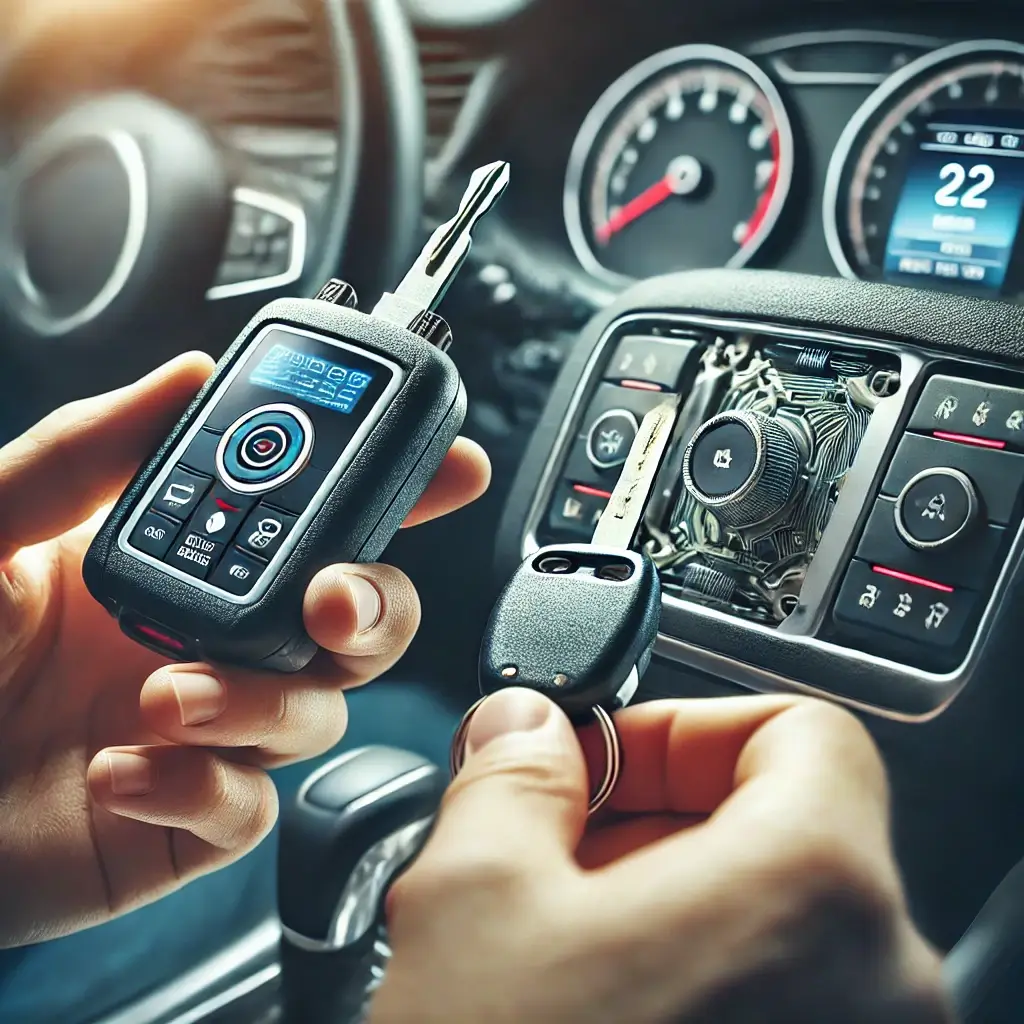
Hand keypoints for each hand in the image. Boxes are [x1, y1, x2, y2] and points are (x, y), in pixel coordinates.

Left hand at [0, 353, 489, 947]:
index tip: (451, 466)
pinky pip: (250, 808)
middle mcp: (213, 641)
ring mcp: (210, 731)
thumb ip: (85, 452)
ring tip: (167, 694)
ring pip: (319, 711)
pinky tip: (124, 771)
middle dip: (374, 602)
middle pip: (357, 618)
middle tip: (332, 599)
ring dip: (263, 700)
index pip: (317, 516)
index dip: (398, 491)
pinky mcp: (189, 820)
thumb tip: (188, 376)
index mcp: (184, 561)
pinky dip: (205, 788)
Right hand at [373, 690, 952, 1023]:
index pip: (801, 731)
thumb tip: (527, 725)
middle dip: (654, 822)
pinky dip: (696, 989)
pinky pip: (780, 1011)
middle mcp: (887, 997)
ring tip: (558, 951)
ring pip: (774, 930)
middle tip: (554, 854)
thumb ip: (514, 775)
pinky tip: (592, 1017)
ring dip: (663, 909)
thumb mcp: (474, 899)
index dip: (685, 728)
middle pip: (783, 831)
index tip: (603, 764)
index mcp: (815, 897)